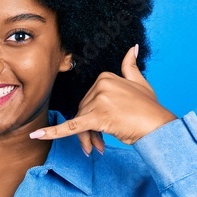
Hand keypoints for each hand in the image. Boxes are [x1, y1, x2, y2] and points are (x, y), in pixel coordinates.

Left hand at [29, 44, 177, 153]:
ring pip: (82, 123)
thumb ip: (131, 66)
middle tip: (97, 146)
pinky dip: (53, 132)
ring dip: (88, 138)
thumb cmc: (150, 109)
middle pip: (83, 112)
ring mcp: (99, 100)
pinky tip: (36, 136)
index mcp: (106, 76)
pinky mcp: (98, 117)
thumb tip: (133, 47)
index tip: (101, 131)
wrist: (160, 127)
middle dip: (89, 130)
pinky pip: (72, 126)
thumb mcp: (141, 83)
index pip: (89, 100)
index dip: (92, 117)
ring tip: (96, 149)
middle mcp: (101, 85)